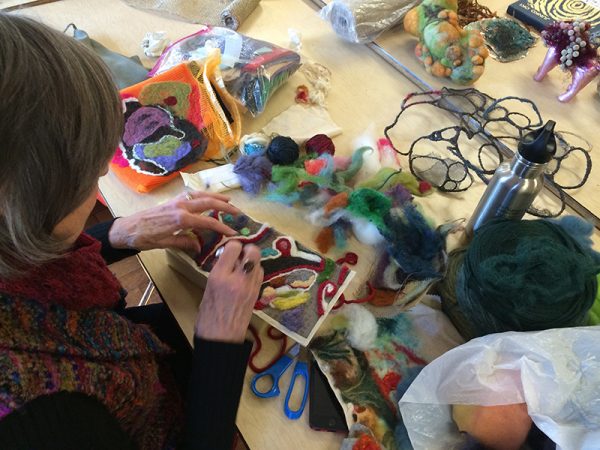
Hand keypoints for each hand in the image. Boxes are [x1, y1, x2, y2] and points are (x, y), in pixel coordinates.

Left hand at [108, 191, 239, 252]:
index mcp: (181, 219)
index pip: (208, 222)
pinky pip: (192, 194)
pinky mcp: (173, 199)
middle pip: (209, 203)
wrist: (127, 228)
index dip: (222, 227)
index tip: (233, 232)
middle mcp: (181, 206)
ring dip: (216, 196)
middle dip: (225, 206)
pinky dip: (204, 194)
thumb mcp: (166, 244)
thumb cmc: (144, 238)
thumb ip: (185, 243)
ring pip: (202, 195)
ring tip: (229, 200)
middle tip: (238, 212)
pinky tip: (208, 197)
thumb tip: (200, 246)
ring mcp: (177, 201)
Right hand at [195, 241, 263, 342]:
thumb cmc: (208, 316)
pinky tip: (246, 277)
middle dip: (247, 249)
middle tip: (239, 254)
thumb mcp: (207, 288)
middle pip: (253, 251)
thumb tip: (225, 258)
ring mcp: (250, 286)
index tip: (229, 249)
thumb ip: (218, 271)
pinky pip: (260, 274)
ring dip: (252, 260)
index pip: (234, 247)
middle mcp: (238, 279)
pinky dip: (255, 271)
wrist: (221, 339)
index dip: (232, 245)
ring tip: (242, 267)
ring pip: (259, 262)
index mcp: (220, 276)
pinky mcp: (257, 294)